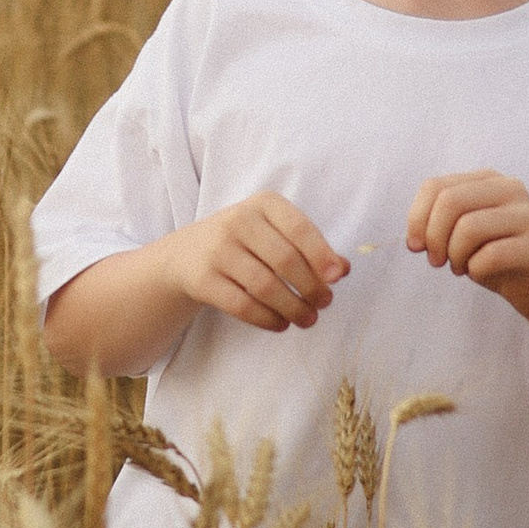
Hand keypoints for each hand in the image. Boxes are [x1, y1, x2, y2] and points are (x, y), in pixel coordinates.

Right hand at [173, 192, 348, 334]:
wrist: (186, 254)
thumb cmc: (245, 242)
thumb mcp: (274, 232)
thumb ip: (309, 247)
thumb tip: (342, 270)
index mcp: (263, 203)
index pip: (299, 228)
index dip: (321, 254)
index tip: (337, 278)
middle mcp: (238, 221)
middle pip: (285, 259)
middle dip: (310, 287)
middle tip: (324, 304)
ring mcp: (218, 250)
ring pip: (264, 286)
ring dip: (292, 308)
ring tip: (307, 319)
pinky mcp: (203, 280)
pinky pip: (242, 305)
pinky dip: (267, 319)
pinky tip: (280, 324)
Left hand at [406, 170, 528, 318]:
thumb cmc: (494, 257)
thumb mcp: (461, 232)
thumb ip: (437, 223)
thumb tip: (414, 239)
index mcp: (488, 179)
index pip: (436, 186)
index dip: (416, 218)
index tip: (416, 245)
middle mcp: (510, 189)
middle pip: (450, 202)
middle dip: (434, 237)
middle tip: (436, 261)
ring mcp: (526, 216)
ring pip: (468, 228)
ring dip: (455, 256)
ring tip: (460, 267)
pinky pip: (488, 256)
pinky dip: (475, 270)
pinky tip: (480, 273)